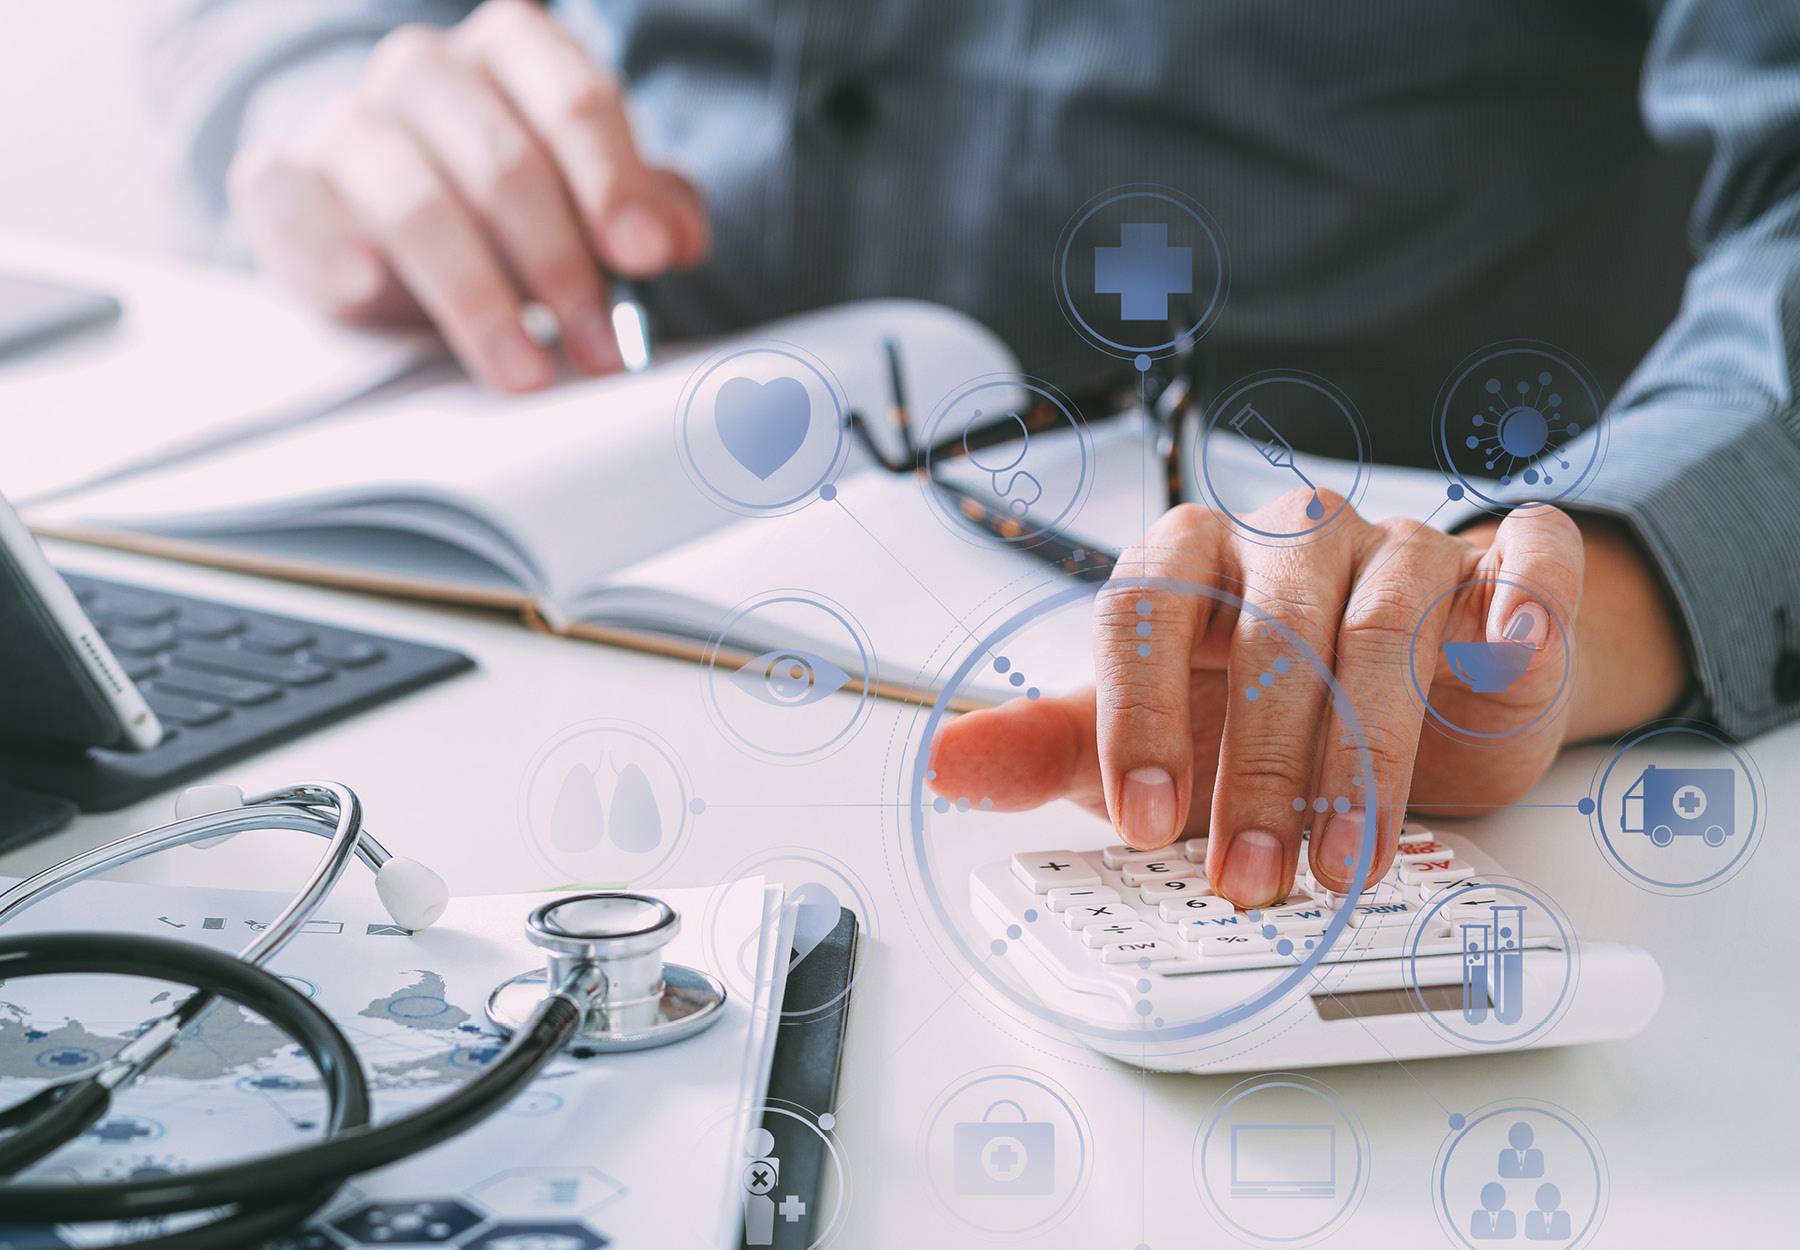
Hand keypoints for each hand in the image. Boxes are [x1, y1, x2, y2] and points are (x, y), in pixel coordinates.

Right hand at [227, 0, 707, 390]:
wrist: (382, 233)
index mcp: (513, 55)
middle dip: (561, 267)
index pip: (574, 101)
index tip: (646, 259)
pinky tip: (365, 288)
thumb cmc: (502, 213)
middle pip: (504, 163)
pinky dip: (329, 245)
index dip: (615, 185)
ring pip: (412, 196)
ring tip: (522, 370)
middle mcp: (426, 72)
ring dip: (475, 295)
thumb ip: (645, 211)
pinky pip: (288, 199)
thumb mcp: (587, 208)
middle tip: (601, 351)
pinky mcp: (279, 180)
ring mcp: (347, 121)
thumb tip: (680, 236)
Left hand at [929, 492, 1688, 907]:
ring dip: (1365, 753)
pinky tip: (1507, 646)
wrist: (1405, 697)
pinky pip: (1524, 553)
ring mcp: (1397, 547)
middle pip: (1268, 631)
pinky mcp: (1497, 567)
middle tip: (1252, 878)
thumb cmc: (1265, 714)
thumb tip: (944, 763)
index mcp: (1191, 566)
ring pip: (1379, 622)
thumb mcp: (1152, 737)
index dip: (1140, 713)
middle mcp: (1290, 544)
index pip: (1145, 608)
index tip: (1146, 821)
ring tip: (1348, 862)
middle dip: (1256, 769)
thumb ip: (1053, 745)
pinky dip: (1524, 594)